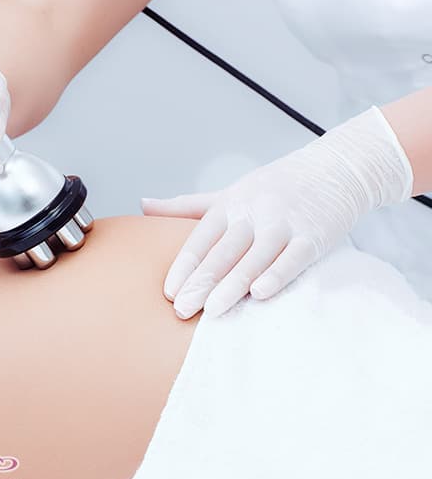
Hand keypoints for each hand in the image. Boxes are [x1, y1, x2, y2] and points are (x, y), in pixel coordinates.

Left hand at [142, 106, 413, 318]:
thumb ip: (185, 206)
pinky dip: (276, 275)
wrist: (336, 167)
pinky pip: (292, 258)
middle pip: (222, 251)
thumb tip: (142, 205)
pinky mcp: (313, 234)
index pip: (200, 239)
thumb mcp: (228, 193)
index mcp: (230, 204)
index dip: (184, 266)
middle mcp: (253, 212)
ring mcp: (283, 223)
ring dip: (232, 285)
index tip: (169, 293)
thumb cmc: (274, 187)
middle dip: (201, 282)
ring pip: (253, 257)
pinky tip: (259, 294)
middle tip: (182, 310)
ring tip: (212, 311)